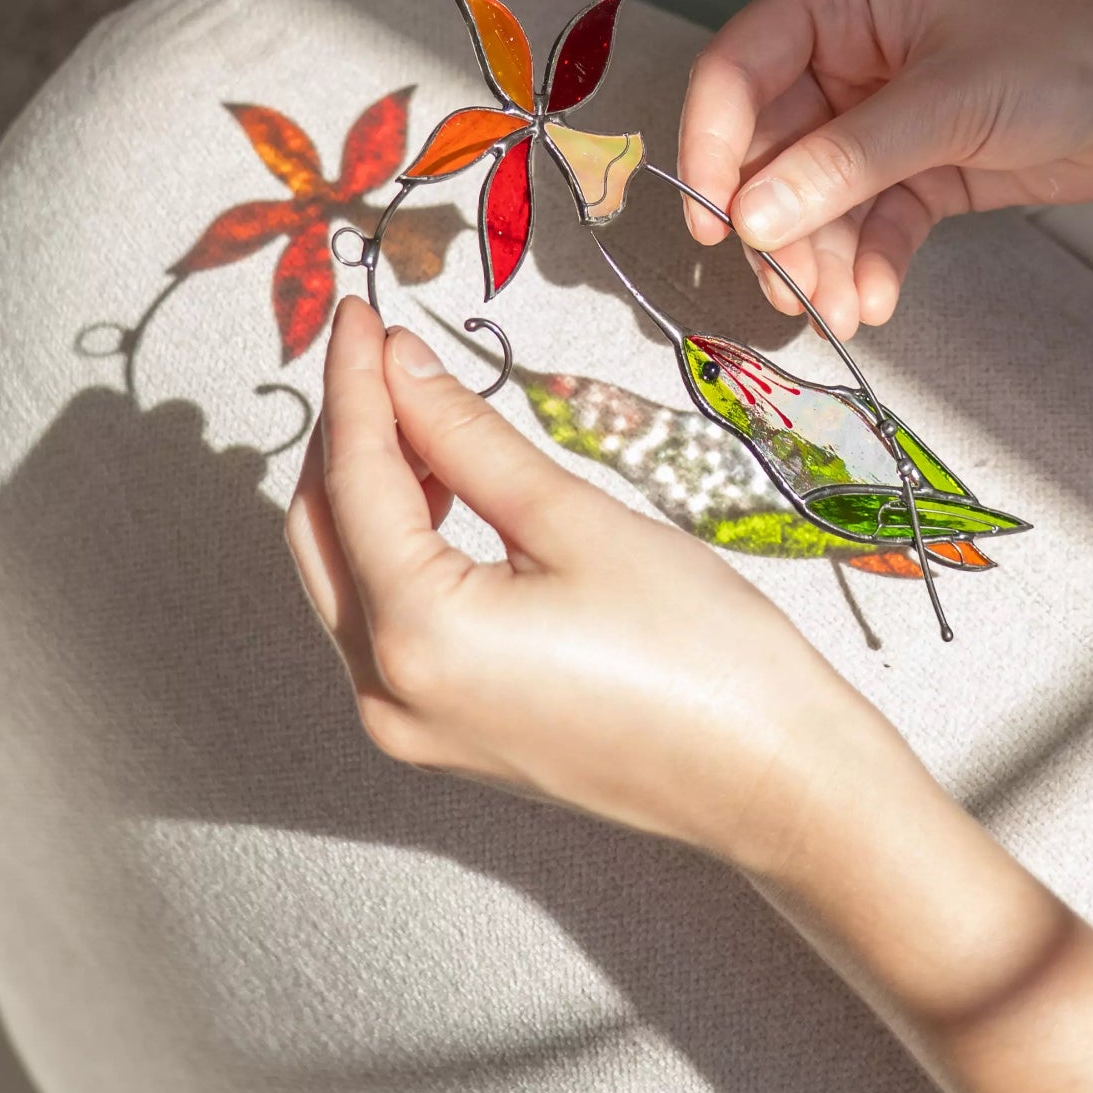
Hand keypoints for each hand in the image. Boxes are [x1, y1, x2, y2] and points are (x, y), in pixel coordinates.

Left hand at [285, 297, 919, 871]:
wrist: (770, 777)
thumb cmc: (702, 656)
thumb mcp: (576, 521)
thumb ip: (470, 439)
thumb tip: (403, 371)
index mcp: (417, 636)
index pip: (354, 479)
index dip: (355, 384)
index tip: (362, 314)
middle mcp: (389, 694)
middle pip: (322, 535)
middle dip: (346, 436)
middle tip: (378, 353)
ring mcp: (411, 727)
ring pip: (346, 581)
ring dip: (368, 492)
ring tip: (420, 412)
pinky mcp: (446, 736)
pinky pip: (385, 626)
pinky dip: (396, 553)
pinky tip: (441, 497)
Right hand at [678, 0, 1092, 334]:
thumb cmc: (1073, 48)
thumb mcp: (951, 102)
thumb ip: (846, 162)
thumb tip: (750, 219)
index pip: (737, 70)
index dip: (711, 147)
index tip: (715, 225)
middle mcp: (847, 53)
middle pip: (769, 149)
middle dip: (775, 226)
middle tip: (788, 292)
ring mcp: (883, 116)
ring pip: (813, 198)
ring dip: (818, 260)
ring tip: (840, 314)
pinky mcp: (922, 168)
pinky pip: (869, 222)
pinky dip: (865, 265)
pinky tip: (875, 304)